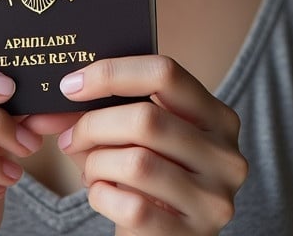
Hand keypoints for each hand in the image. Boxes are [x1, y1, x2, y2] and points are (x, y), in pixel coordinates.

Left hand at [28, 55, 246, 234]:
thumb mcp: (147, 137)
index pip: (165, 73)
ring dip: (97, 164)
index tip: (71, 85)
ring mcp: (213, 198)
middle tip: (71, 138)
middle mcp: (225, 155)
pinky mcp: (193, 235)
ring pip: (137, 163)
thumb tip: (67, 89)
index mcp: (218, 117)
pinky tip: (101, 195)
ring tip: (89, 169)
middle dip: (94, 125)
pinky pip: (132, 207)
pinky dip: (102, 197)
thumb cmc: (152, 176)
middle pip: (146, 119)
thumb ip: (115, 108)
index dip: (112, 73)